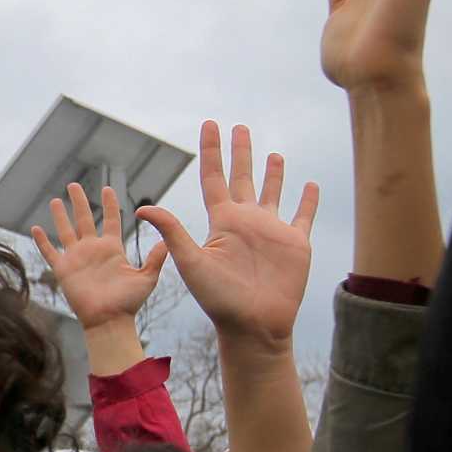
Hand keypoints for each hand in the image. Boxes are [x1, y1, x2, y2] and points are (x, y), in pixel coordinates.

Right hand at [30, 182, 167, 328]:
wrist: (109, 321)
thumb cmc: (128, 303)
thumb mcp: (146, 277)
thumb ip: (154, 258)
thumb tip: (167, 241)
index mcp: (112, 248)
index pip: (109, 220)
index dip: (108, 204)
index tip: (107, 188)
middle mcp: (92, 250)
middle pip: (83, 219)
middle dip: (79, 202)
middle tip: (73, 185)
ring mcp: (77, 259)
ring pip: (65, 231)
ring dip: (60, 216)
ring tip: (55, 200)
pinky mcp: (64, 270)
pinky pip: (50, 252)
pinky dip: (42, 241)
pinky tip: (35, 228)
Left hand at [138, 122, 318, 350]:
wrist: (252, 326)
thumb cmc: (219, 300)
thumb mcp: (192, 262)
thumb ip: (172, 232)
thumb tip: (141, 208)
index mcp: (222, 221)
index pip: (214, 177)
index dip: (212, 151)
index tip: (210, 125)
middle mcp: (246, 221)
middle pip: (242, 177)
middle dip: (240, 152)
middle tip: (239, 127)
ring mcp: (271, 231)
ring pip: (272, 192)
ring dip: (273, 173)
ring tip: (273, 153)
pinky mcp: (296, 243)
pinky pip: (303, 215)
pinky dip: (307, 200)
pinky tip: (309, 184)